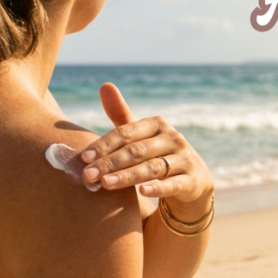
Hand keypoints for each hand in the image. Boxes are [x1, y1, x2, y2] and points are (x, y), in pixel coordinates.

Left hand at [80, 83, 214, 204]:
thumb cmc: (158, 154)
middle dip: (110, 163)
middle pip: (137, 151)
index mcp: (157, 124)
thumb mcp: (140, 136)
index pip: (126, 133)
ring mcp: (185, 159)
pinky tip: (143, 192)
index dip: (104, 145)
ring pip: (152, 168)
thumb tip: (105, 85)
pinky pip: (174, 184)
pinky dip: (159, 188)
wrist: (193, 180)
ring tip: (105, 184)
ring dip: (127, 176)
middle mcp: (174, 138)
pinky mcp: (193, 180)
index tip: (84, 158)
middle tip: (88, 175)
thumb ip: (121, 114)